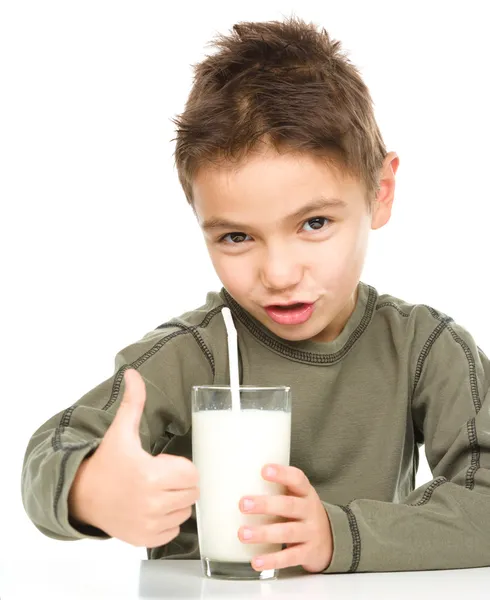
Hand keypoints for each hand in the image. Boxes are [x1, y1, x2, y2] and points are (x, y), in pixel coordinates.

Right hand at [68, 368, 198, 547]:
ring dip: (175, 502)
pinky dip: (166, 520)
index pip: (192, 474)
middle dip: (180, 483)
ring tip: (154, 492)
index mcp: (150, 475)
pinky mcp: (145, 539)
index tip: (162, 464)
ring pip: (185, 512)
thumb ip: (133, 402)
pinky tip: (149, 509)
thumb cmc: (107, 462)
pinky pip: (173, 530)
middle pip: (192, 493)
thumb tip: (133, 372)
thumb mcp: (121, 431)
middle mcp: (151, 503)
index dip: (180, 467)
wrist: (83, 496)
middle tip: (160, 477)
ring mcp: (148, 524)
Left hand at [238, 464, 332, 572]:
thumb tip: (239, 480)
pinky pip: (289, 557)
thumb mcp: (297, 497)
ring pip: (287, 532)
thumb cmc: (303, 513)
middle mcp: (310, 511)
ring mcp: (310, 533)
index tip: (264, 470)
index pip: (297, 479)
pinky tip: (256, 561)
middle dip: (265, 505)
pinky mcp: (308, 554)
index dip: (282, 474)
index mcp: (306, 493)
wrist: (331, 541)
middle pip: (289, 506)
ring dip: (263, 533)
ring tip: (242, 533)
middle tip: (243, 504)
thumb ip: (277, 489)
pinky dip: (272, 560)